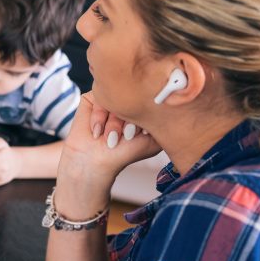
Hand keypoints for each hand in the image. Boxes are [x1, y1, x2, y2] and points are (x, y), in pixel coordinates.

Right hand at [56, 94, 160, 216]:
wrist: (96, 161)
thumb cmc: (123, 153)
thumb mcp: (152, 140)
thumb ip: (163, 123)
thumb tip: (168, 103)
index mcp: (143, 108)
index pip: (149, 101)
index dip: (143, 118)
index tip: (136, 136)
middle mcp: (128, 101)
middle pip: (133, 99)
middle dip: (127, 122)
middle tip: (125, 137)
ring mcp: (109, 99)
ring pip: (115, 100)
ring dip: (113, 123)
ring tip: (109, 139)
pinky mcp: (91, 98)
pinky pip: (98, 99)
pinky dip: (98, 118)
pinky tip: (96, 133)